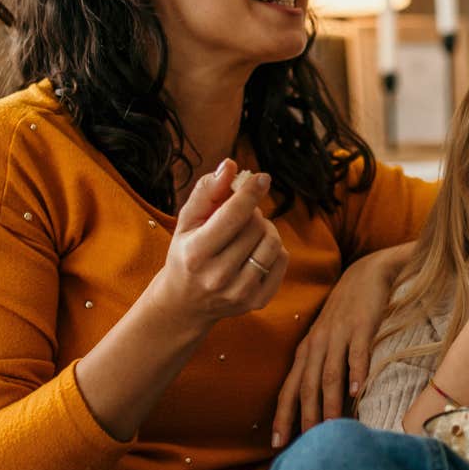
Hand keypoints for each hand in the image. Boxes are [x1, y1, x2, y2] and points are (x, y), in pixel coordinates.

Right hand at [151, 159, 287, 329]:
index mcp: (196, 253)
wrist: (186, 302)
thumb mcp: (187, 221)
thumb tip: (230, 166)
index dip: (251, 192)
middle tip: (241, 216)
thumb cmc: (187, 252)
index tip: (262, 178)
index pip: (234, 216)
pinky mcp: (258, 301)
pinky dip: (274, 248)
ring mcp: (240, 292)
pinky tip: (256, 250)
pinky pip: (282, 260)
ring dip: (265, 229)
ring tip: (248, 232)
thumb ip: (206, 191)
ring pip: (272, 242)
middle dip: (252, 212)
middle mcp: (218, 276)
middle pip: (255, 226)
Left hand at [273, 244, 409, 447]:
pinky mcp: (361, 326)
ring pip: (330, 373)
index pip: (289, 388)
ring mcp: (338, 335)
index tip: (277, 443)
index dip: (282, 415)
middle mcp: (317, 345)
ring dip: (329, 401)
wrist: (366, 274)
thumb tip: (324, 406)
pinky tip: (358, 390)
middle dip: (304, 416)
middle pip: (307, 386)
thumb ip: (323, 368)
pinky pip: (357, 351)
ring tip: (330, 426)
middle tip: (305, 444)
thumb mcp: (327, 340)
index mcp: (306, 351)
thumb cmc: (345, 312)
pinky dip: (356, 371)